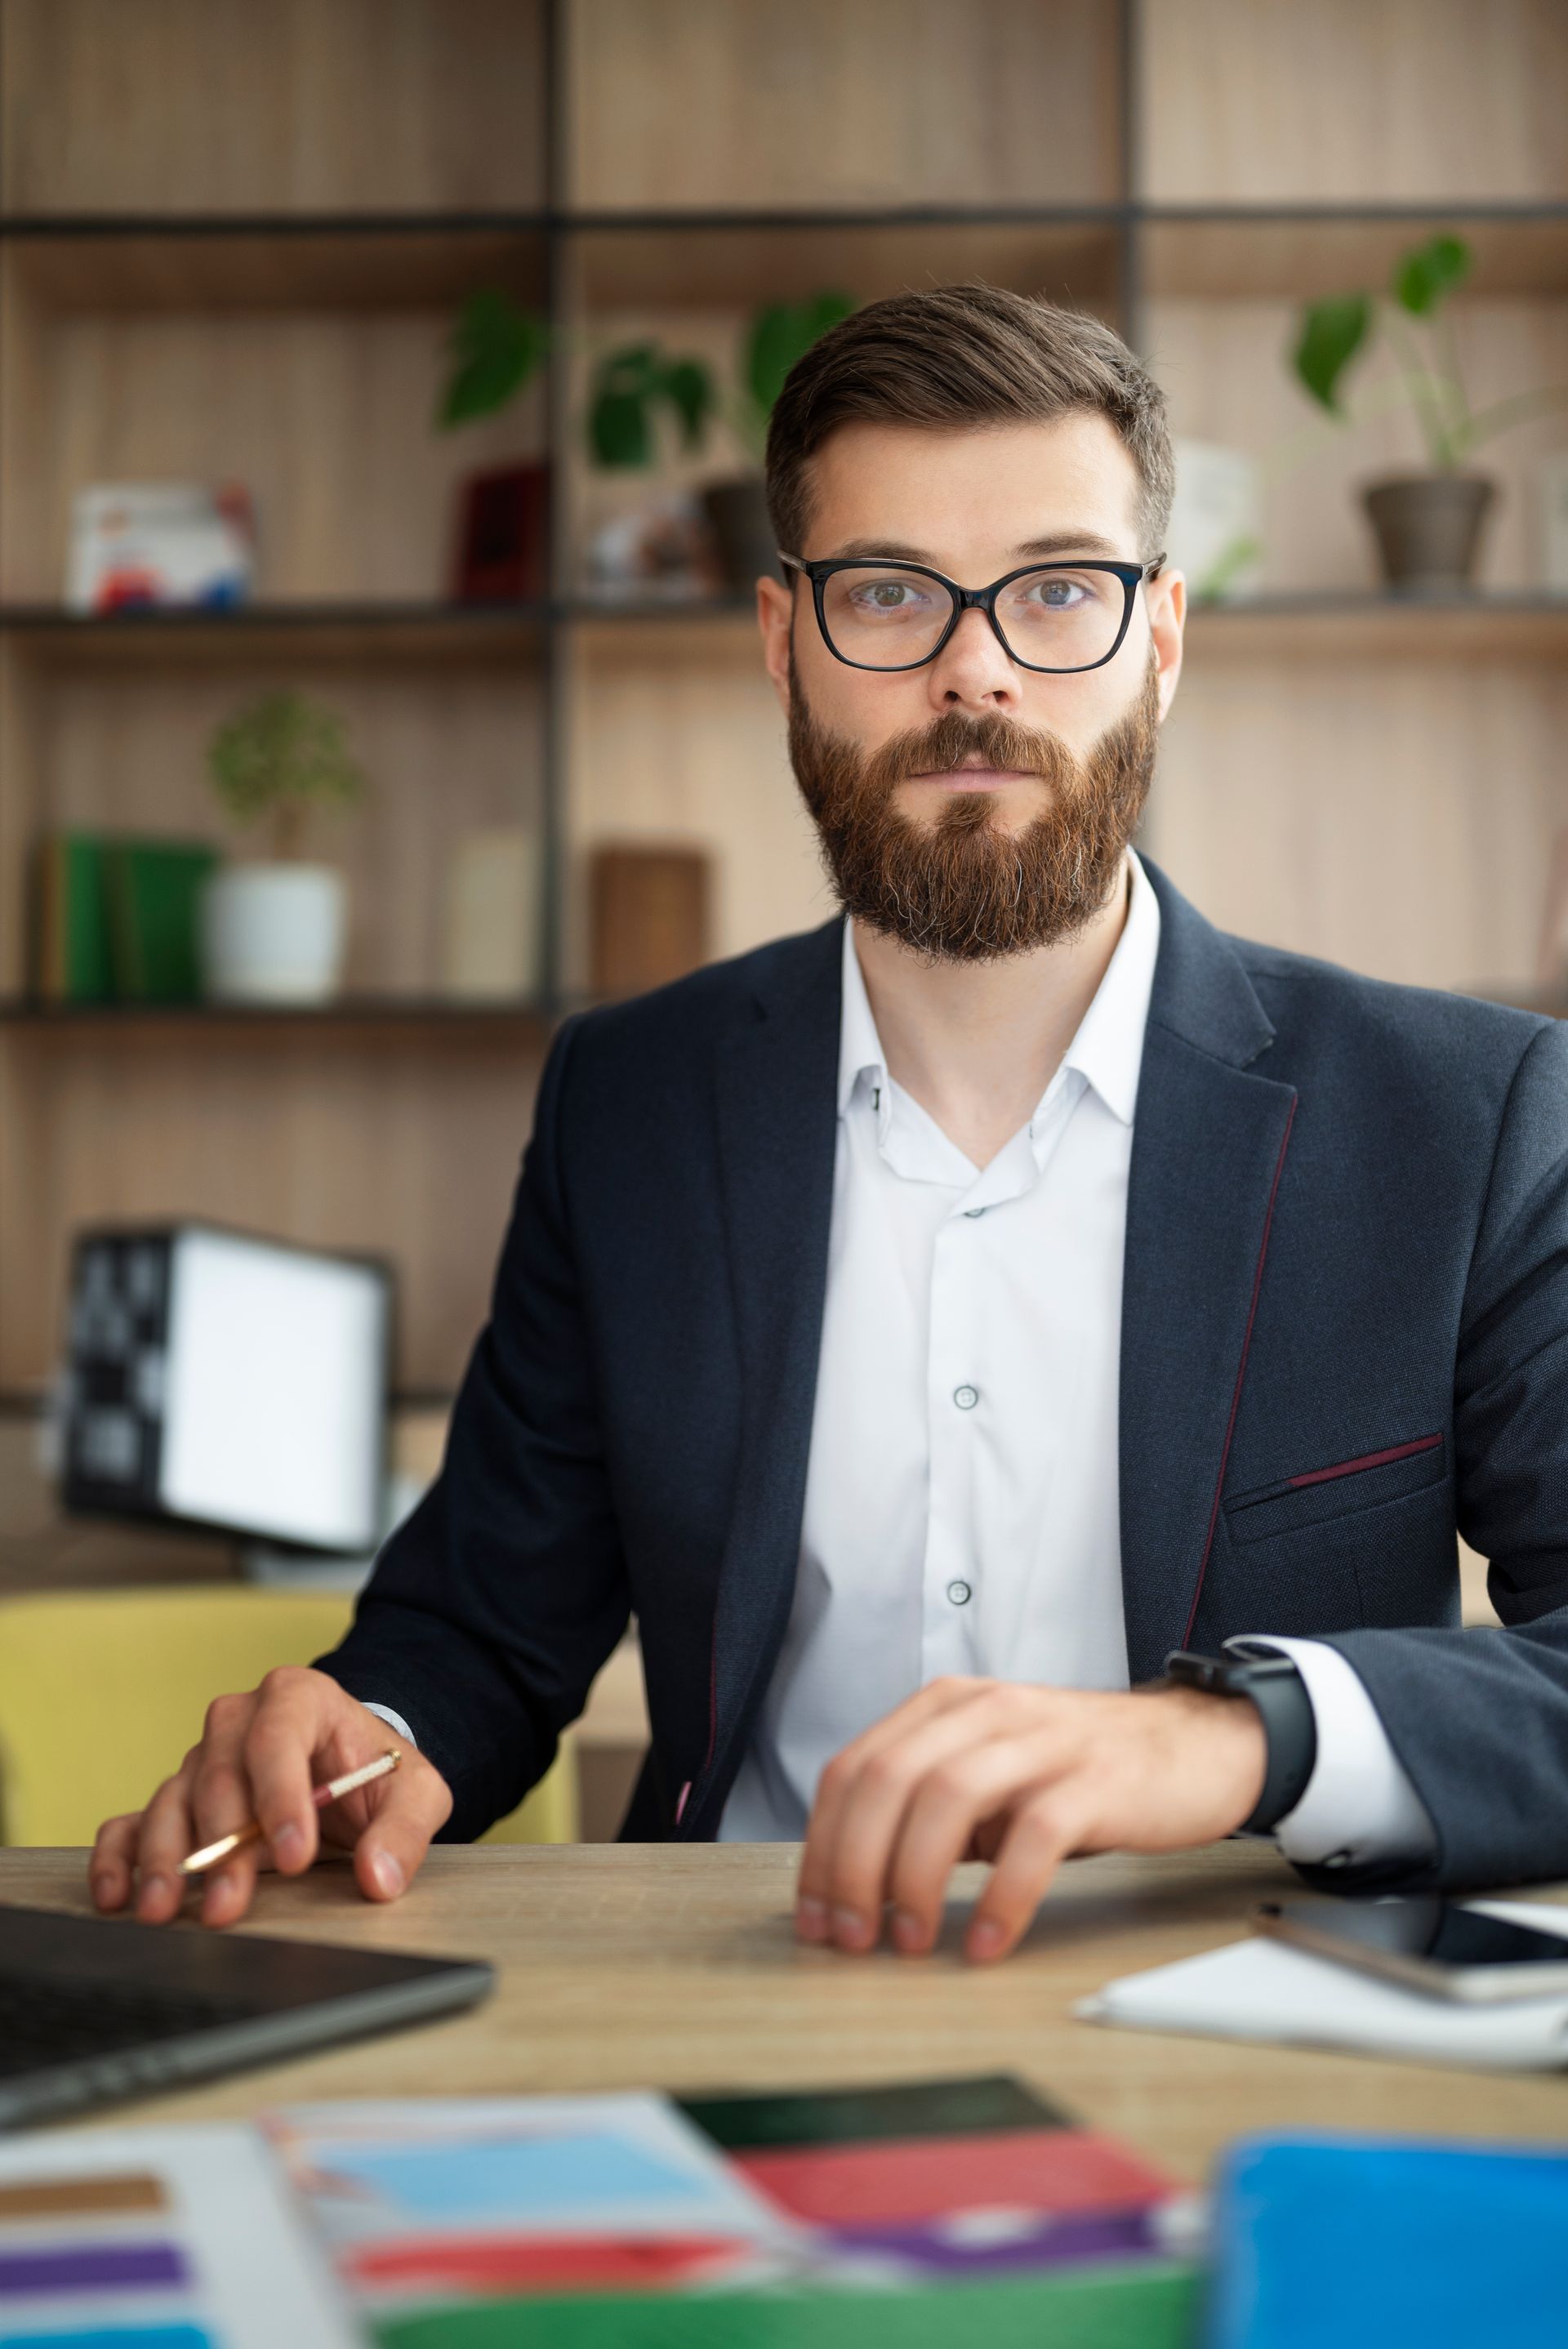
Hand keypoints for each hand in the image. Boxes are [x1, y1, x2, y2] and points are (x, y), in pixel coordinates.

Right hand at [88, 1668, 452, 1929]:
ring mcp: (202, 1758)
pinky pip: (135, 1819)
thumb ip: (404, 1831)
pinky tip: (119, 1894)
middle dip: (223, 1845)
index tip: (293, 1855)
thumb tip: (379, 1878)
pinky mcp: (178, 1797)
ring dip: (166, 1858)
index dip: (281, 1796)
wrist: (353, 1768)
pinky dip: (122, 1856)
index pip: (279, 1737)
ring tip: (162, 1909)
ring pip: (173, 1801)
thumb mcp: (416, 1792)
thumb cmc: (379, 1774)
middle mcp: (240, 1719)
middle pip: (219, 1776)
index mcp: (300, 1697)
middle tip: (227, 1905)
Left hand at [794, 1676, 1265, 1964]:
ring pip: (947, 1796)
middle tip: (853, 1937)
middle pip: (888, 1779)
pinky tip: (985, 1942)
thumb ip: (927, 1808)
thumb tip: (857, 1889)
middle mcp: (985, 1711)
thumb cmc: (1080, 1771)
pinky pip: (1034, 1838)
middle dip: (854, 1866)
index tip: (817, 1916)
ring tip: (909, 1942)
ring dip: (913, 1878)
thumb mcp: (989, 1773)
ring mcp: (1042, 1741)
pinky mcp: (1095, 1781)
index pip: (854, 1769)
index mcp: (945, 1707)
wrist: (1192, 1747)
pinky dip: (1001, 1897)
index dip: (822, 1847)